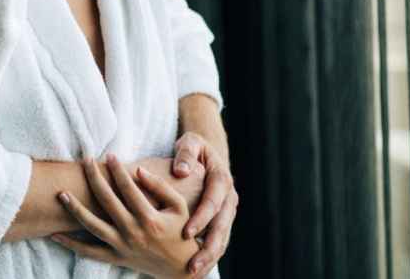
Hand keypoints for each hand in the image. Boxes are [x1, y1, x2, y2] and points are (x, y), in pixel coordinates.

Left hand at [51, 154, 199, 277]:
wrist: (181, 268)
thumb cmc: (182, 231)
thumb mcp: (179, 207)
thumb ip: (160, 187)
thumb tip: (138, 170)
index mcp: (150, 218)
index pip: (128, 188)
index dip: (118, 169)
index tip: (110, 154)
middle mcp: (133, 232)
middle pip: (107, 201)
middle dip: (94, 178)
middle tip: (85, 160)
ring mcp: (122, 247)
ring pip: (93, 227)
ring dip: (75, 210)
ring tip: (61, 194)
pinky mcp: (116, 258)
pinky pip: (89, 252)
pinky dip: (72, 244)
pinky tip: (55, 234)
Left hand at [172, 132, 237, 278]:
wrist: (208, 155)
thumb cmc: (194, 149)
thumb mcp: (191, 143)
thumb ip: (186, 153)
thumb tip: (181, 170)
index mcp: (222, 179)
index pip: (213, 202)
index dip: (201, 218)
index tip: (187, 233)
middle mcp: (228, 198)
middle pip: (221, 227)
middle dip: (207, 248)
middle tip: (192, 264)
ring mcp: (227, 211)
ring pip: (222, 239)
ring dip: (209, 257)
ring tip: (193, 272)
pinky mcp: (222, 221)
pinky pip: (218, 241)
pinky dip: (209, 256)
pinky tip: (196, 269)